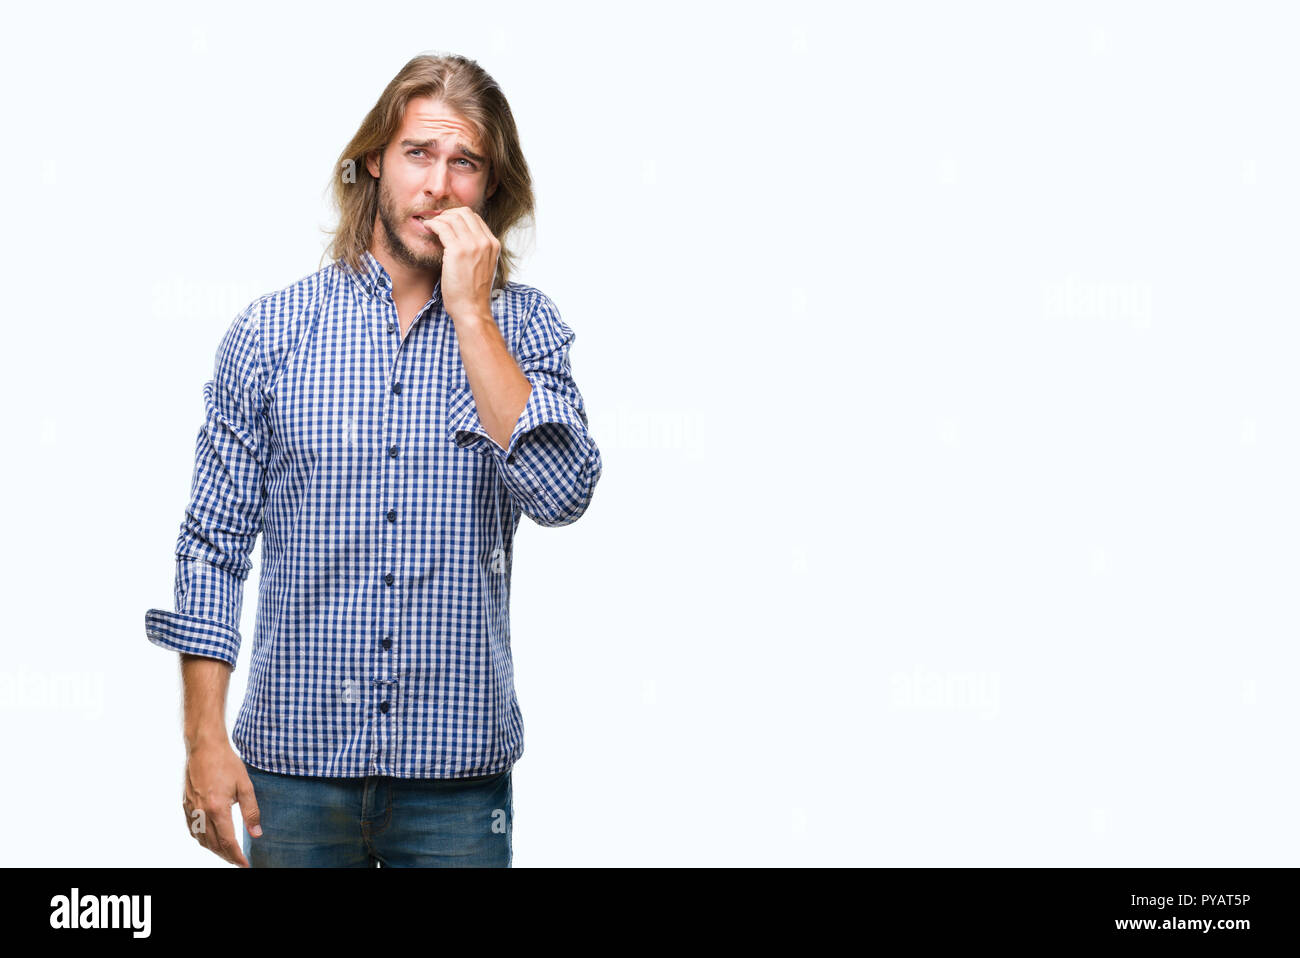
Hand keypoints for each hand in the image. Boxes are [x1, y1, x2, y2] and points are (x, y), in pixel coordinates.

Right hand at [182, 740, 260, 866]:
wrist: (204, 747)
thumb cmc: (227, 763)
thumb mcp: (245, 786)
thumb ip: (251, 811)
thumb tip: (257, 833)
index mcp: (217, 809)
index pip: (228, 842)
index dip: (237, 856)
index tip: (246, 865)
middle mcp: (201, 812)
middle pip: (213, 845)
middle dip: (227, 856)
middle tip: (238, 861)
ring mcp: (191, 809)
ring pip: (201, 840)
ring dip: (214, 850)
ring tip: (227, 853)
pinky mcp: (185, 805)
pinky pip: (192, 830)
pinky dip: (202, 839)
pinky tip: (210, 839)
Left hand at [421, 206, 499, 321]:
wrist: (472, 309)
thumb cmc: (473, 293)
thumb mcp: (483, 267)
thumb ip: (478, 251)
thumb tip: (462, 237)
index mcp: (493, 244)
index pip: (475, 218)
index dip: (458, 217)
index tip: (447, 222)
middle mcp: (485, 242)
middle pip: (464, 213)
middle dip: (448, 214)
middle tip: (437, 222)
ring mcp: (473, 245)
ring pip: (452, 218)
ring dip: (438, 219)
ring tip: (430, 226)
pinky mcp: (457, 251)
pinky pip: (442, 227)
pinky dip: (433, 225)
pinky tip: (428, 229)